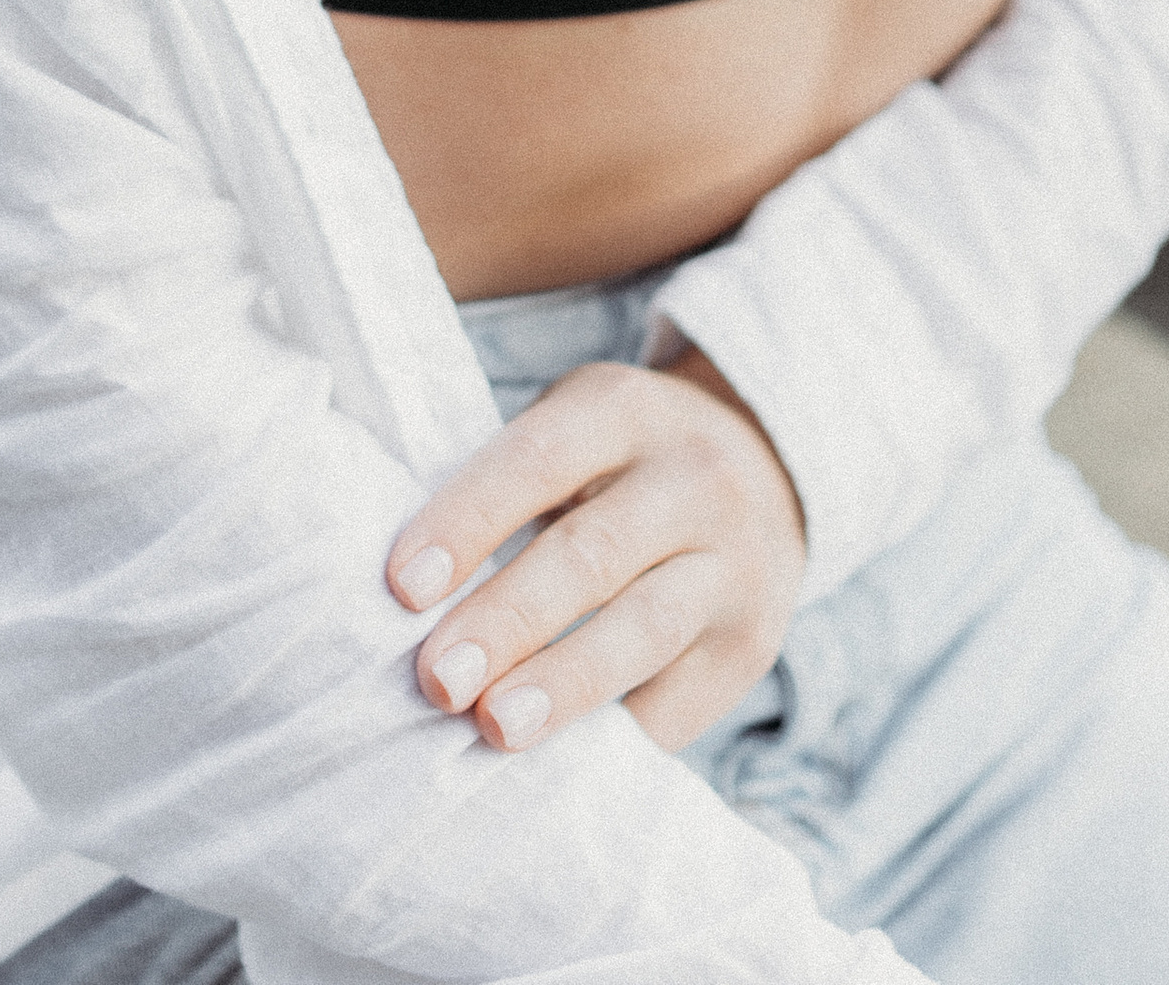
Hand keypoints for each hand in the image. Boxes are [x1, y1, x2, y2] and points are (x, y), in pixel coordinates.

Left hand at [384, 346, 805, 755]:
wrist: (765, 470)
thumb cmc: (618, 462)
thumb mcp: (574, 430)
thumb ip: (506, 488)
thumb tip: (413, 598)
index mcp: (624, 408)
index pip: (538, 458)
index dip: (469, 521)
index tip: (403, 587)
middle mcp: (692, 477)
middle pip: (593, 552)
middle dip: (509, 619)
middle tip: (438, 679)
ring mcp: (735, 563)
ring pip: (646, 629)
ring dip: (564, 684)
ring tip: (497, 727)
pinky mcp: (751, 644)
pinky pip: (679, 700)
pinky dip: (613, 735)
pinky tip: (559, 759)